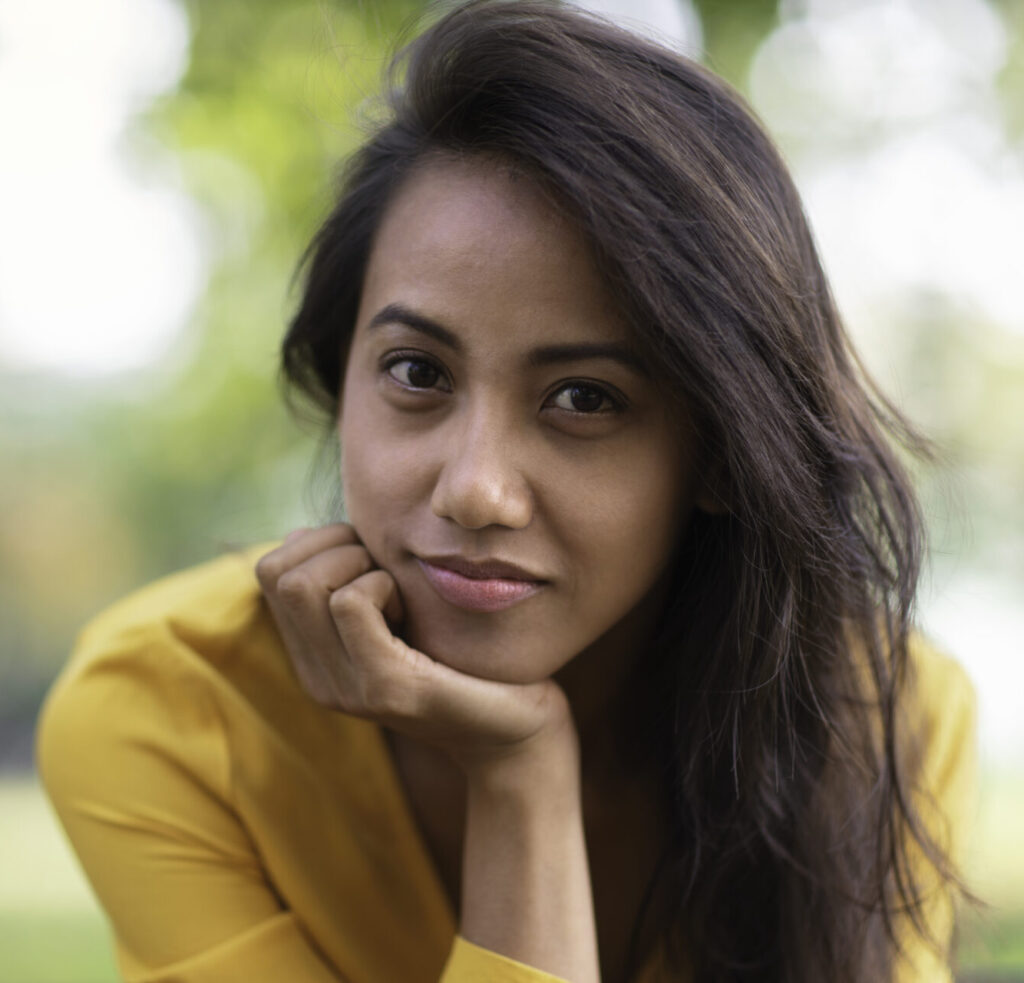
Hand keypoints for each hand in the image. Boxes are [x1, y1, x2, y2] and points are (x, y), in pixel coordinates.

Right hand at [255, 524, 576, 776]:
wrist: (517, 733)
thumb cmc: (466, 658)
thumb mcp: (396, 616)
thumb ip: (350, 583)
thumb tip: (299, 534)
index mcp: (315, 660)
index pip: (270, 569)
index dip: (320, 542)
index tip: (371, 560)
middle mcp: (319, 678)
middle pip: (276, 571)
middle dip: (334, 544)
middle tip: (385, 569)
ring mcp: (347, 686)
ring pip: (303, 584)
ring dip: (357, 563)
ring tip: (398, 591)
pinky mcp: (386, 686)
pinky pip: (350, 603)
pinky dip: (382, 583)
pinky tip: (412, 608)